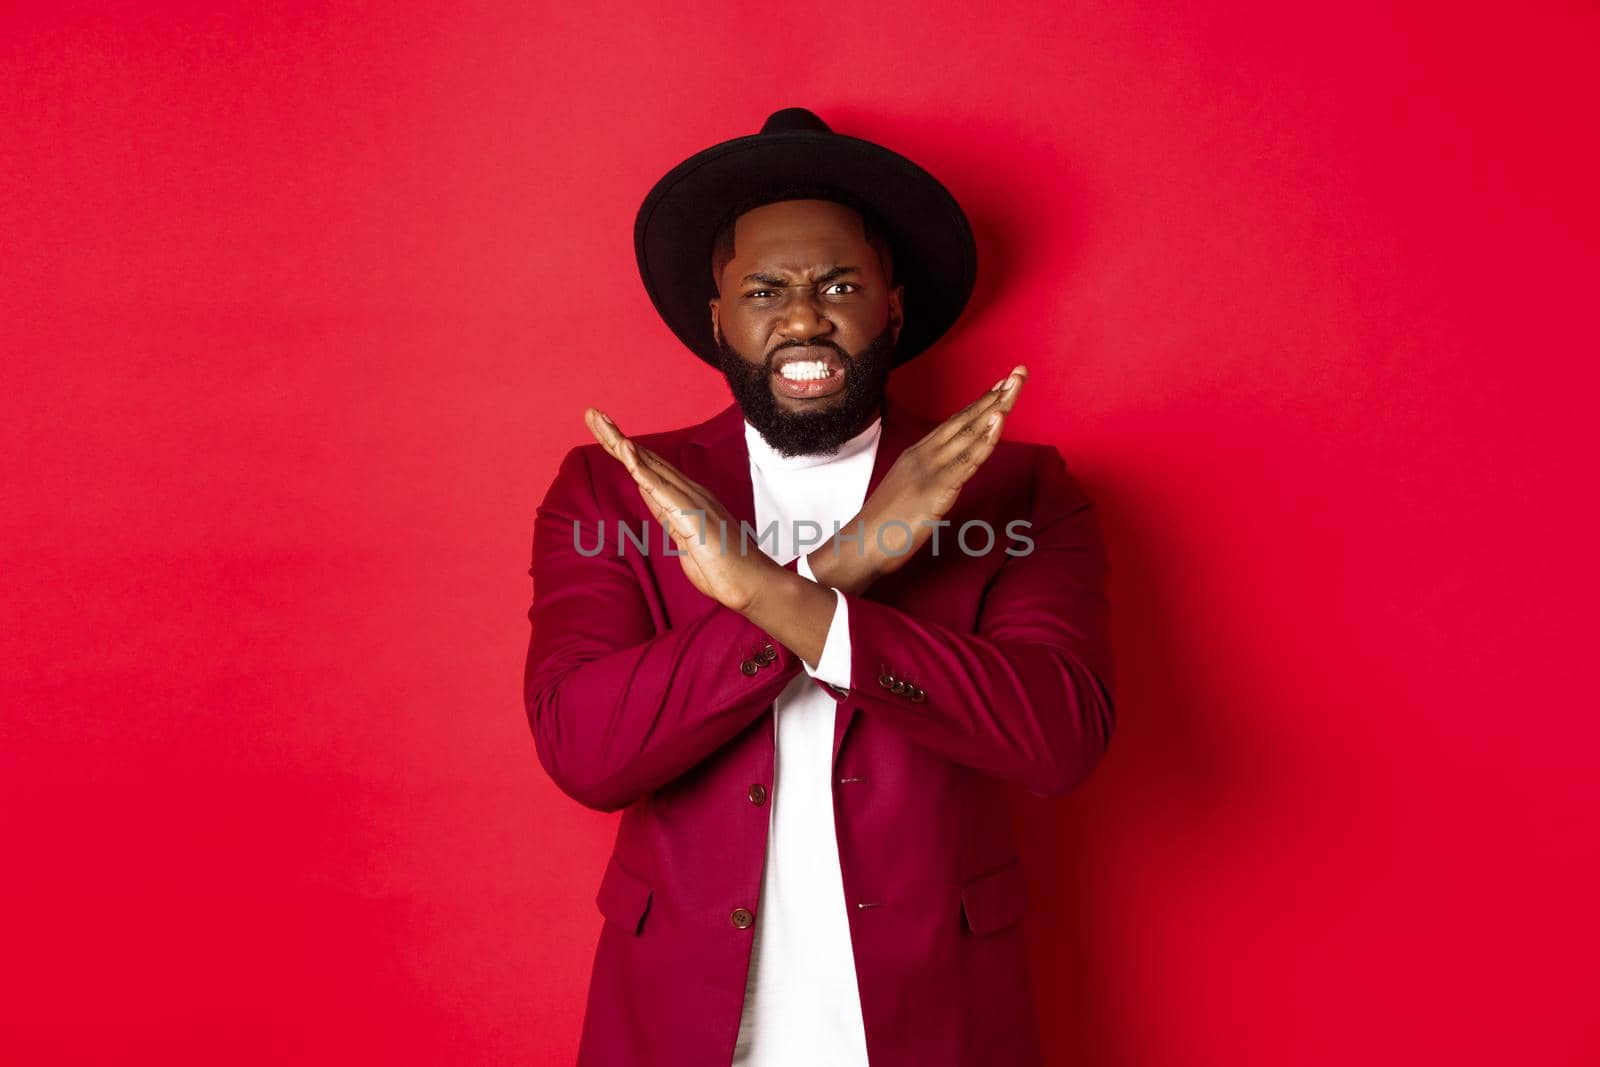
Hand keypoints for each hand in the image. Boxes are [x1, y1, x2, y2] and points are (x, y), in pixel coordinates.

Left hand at [584, 407, 775, 613]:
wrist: (751, 585)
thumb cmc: (723, 568)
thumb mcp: (683, 539)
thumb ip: (667, 516)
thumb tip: (650, 497)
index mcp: (686, 497)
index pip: (649, 467)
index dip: (624, 448)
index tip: (603, 429)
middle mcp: (689, 492)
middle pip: (646, 458)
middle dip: (615, 436)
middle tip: (591, 413)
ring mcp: (691, 501)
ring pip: (650, 465)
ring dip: (622, 443)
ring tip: (599, 420)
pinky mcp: (691, 516)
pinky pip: (660, 488)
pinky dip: (641, 467)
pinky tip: (625, 450)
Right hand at [808, 365, 1026, 592]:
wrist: (860, 546)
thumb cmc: (882, 528)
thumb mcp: (909, 496)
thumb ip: (928, 482)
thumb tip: (946, 482)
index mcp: (918, 455)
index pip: (954, 423)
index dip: (980, 404)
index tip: (1000, 386)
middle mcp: (924, 455)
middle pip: (965, 420)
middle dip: (994, 395)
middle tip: (1018, 373)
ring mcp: (930, 470)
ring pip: (969, 433)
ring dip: (995, 407)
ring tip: (1015, 385)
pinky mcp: (936, 489)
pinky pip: (967, 460)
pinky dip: (985, 439)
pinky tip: (999, 420)